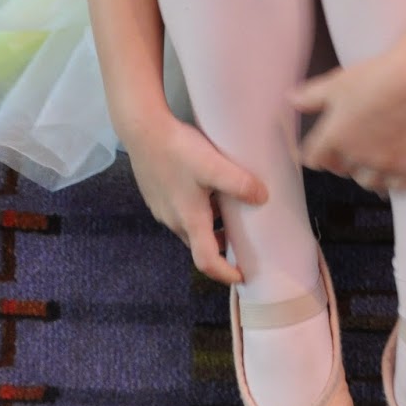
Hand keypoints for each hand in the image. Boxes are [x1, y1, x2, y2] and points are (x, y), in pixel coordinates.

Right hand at [124, 112, 266, 285]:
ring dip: (210, 226)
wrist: (142, 129)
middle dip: (221, 247)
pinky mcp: (156, 194)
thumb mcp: (214, 166)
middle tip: (243, 239)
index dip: (225, 274)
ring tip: (229, 209)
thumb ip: (240, 183)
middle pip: (198, 245)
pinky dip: (197, 210)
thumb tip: (262, 198)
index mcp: (189, 219)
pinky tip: (206, 189)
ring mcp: (161, 208)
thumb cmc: (178, 150)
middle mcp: (173, 219)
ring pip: (189, 226)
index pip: (206, 261)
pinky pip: (180, 211)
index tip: (241, 276)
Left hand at [289, 54, 405, 190]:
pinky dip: (391, 181)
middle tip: (351, 146)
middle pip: (340, 170)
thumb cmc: (376, 77)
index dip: (316, 154)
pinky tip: (392, 169)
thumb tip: (290, 100)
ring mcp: (382, 164)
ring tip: (372, 158)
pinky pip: (393, 187)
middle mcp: (356, 155)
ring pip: (366, 182)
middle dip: (341, 160)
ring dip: (365, 172)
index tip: (319, 152)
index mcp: (334, 137)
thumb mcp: (337, 82)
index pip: (314, 160)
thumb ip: (311, 96)